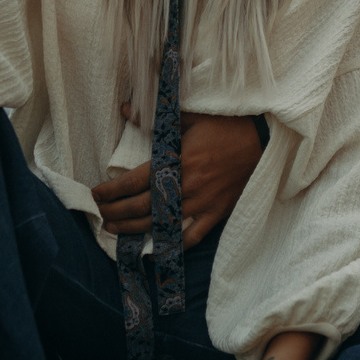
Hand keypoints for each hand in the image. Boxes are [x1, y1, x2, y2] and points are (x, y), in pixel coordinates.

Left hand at [94, 112, 265, 244]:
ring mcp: (202, 203)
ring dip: (134, 230)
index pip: (133, 182)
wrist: (262, 139)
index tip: (96, 194)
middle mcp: (186, 186)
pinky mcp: (216, 213)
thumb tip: (125, 110)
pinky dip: (172, 246)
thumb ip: (154, 117)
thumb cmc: (225, 125)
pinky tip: (155, 250)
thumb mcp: (189, 116)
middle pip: (142, 207)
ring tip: (115, 229)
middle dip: (116, 212)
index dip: (111, 191)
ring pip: (161, 224)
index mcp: (177, 161)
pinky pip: (191, 237)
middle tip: (100, 213)